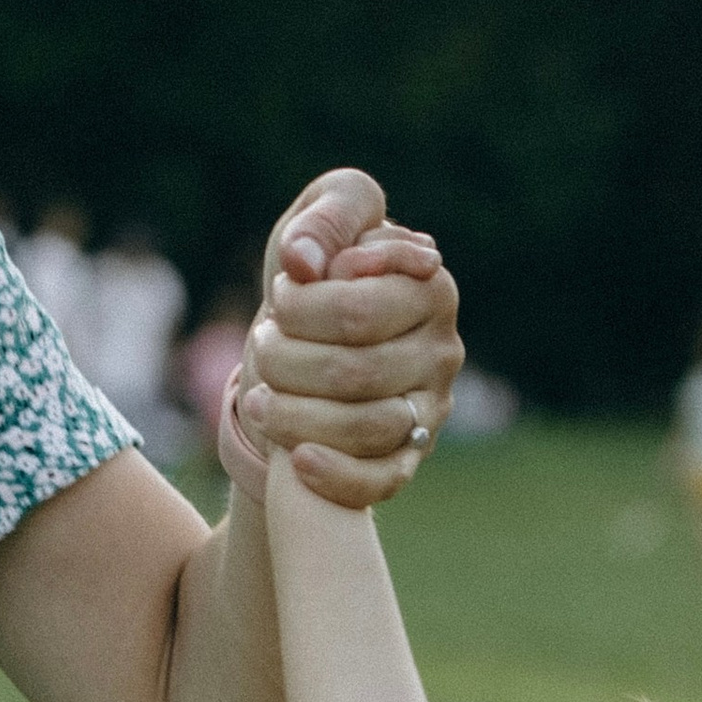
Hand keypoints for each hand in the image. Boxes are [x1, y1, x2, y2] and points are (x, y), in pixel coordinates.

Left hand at [242, 170, 464, 510]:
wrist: (317, 333)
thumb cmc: (320, 270)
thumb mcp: (319, 222)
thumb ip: (323, 221)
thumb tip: (304, 264)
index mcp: (430, 287)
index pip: (357, 310)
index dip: (302, 309)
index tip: (281, 295)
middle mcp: (443, 350)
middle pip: (358, 371)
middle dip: (290, 361)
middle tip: (262, 344)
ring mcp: (432, 407)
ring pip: (367, 427)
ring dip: (297, 416)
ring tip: (259, 399)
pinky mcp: (413, 454)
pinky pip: (383, 480)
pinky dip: (337, 476)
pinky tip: (296, 461)